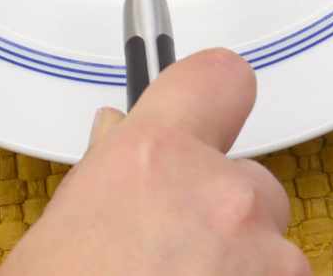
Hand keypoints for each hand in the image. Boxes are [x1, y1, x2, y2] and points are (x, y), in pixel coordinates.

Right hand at [1, 49, 308, 275]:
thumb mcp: (59, 231)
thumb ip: (105, 175)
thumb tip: (116, 141)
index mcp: (154, 155)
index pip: (220, 77)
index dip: (212, 98)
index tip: (207, 116)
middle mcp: (221, 193)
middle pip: (251, 182)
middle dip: (222, 217)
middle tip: (172, 258)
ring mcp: (265, 257)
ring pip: (273, 250)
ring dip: (242, 272)